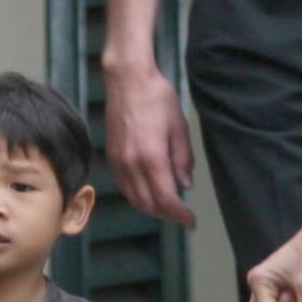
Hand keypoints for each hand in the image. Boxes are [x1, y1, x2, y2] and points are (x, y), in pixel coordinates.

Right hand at [104, 62, 195, 228]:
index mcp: (151, 158)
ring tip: (168, 206)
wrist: (127, 79)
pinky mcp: (110, 156)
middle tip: (182, 215)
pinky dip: (137, 196)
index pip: (166, 199)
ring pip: (133, 198)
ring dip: (151, 208)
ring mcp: (117, 162)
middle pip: (148, 204)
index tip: (191, 222)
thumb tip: (185, 184)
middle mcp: (131, 164)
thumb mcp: (179, 127)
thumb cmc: (157, 98)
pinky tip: (148, 192)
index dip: (179, 215)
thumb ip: (182, 159)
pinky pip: (123, 187)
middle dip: (167, 214)